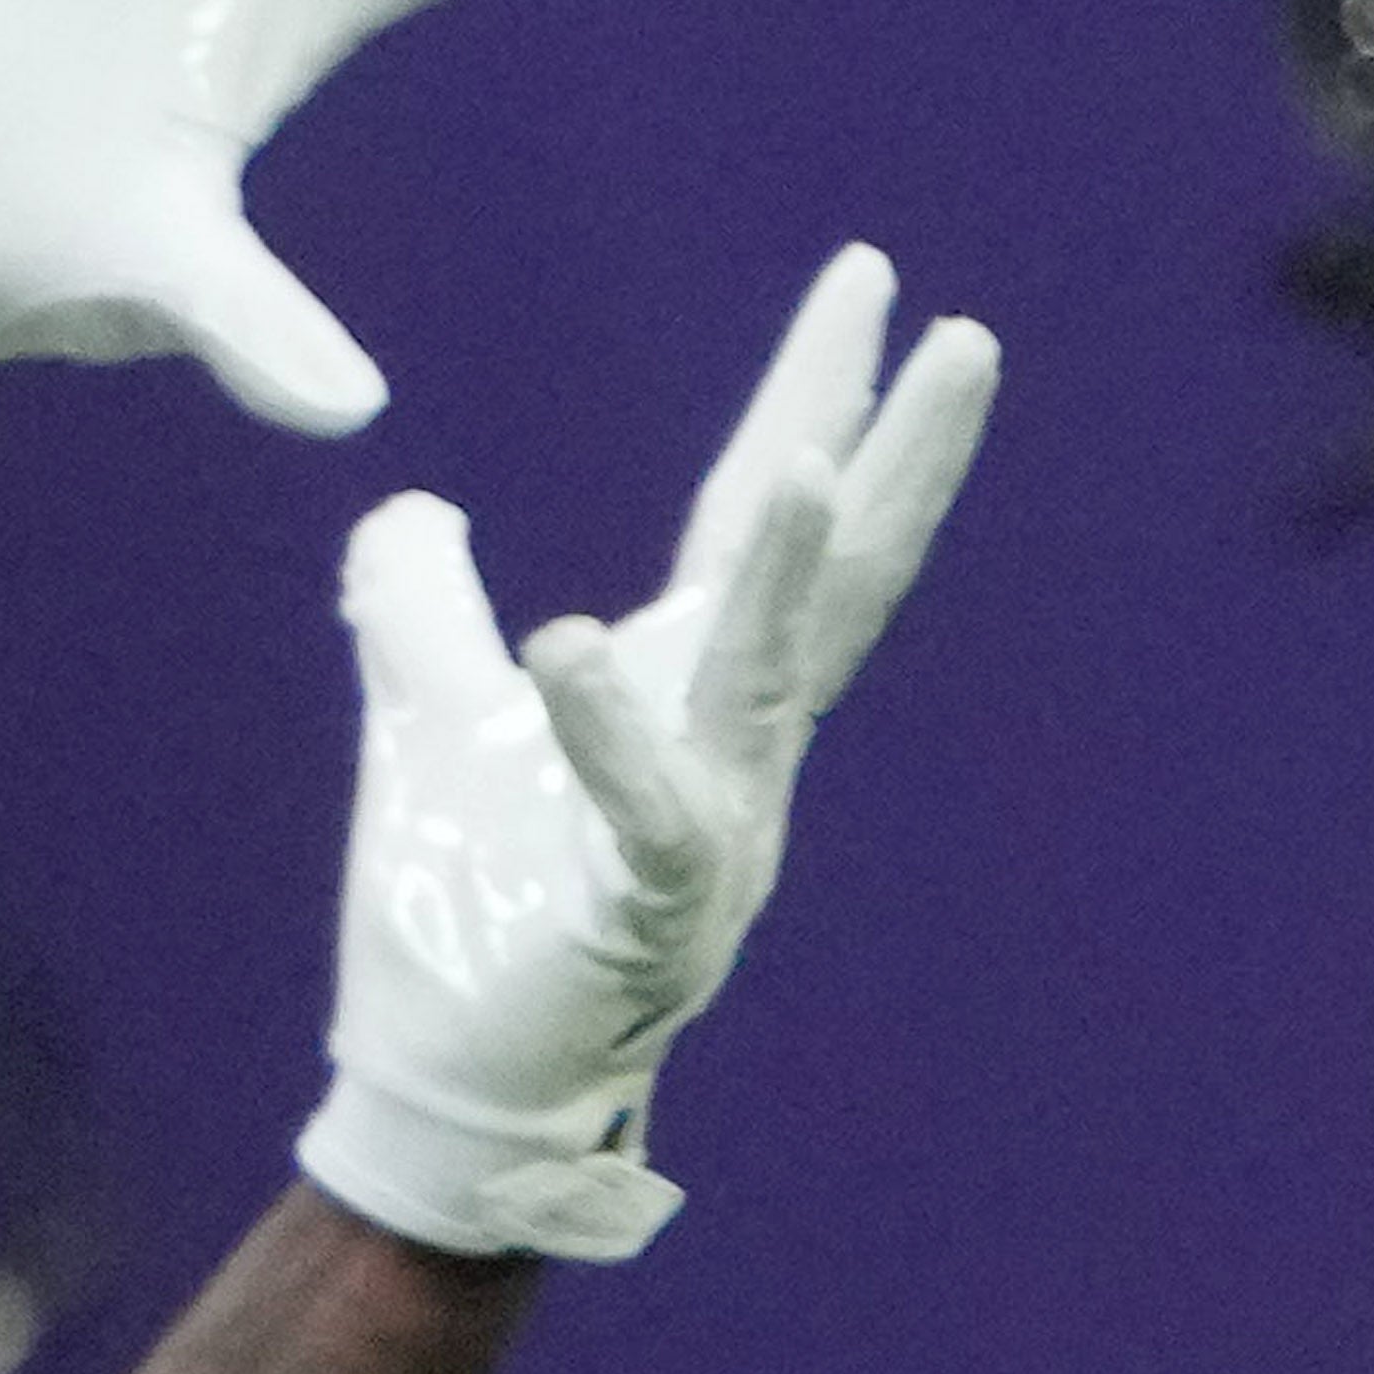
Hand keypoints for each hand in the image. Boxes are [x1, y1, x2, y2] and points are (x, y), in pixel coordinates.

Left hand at [301, 244, 998, 1259]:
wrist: (444, 1090)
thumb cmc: (464, 919)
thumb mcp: (425, 726)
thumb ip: (415, 614)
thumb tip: (405, 504)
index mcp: (689, 694)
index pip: (759, 521)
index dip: (817, 399)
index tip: (877, 283)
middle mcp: (730, 753)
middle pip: (834, 582)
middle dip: (900, 458)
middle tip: (968, 336)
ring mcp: (708, 836)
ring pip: (766, 685)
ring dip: (792, 575)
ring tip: (811, 458)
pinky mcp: (642, 919)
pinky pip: (644, 815)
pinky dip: (612, 731)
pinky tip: (579, 644)